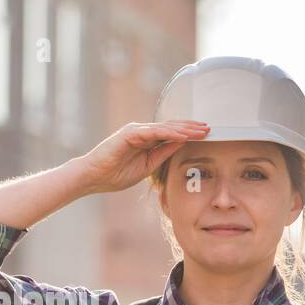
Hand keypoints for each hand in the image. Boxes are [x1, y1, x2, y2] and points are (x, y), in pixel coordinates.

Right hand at [76, 120, 209, 194]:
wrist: (93, 177)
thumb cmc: (115, 175)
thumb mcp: (147, 166)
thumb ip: (163, 153)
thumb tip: (182, 143)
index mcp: (146, 140)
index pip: (171, 133)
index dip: (189, 133)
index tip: (206, 135)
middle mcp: (142, 131)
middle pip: (172, 127)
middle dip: (191, 128)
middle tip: (211, 128)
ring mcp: (136, 131)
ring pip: (165, 127)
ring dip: (185, 129)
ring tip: (201, 130)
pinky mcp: (130, 134)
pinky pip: (154, 132)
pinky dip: (169, 133)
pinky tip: (183, 135)